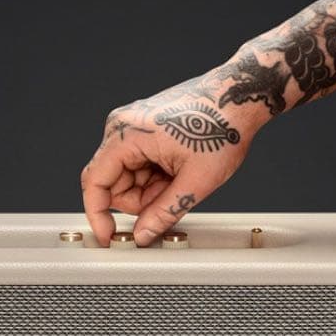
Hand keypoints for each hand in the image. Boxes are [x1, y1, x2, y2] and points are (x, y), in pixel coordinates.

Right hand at [81, 67, 266, 246]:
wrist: (240, 98)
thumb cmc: (223, 127)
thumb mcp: (195, 181)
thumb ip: (163, 213)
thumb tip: (142, 235)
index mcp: (126, 135)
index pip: (95, 183)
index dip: (99, 215)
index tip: (110, 237)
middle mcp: (122, 127)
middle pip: (114, 184)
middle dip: (141, 200)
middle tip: (173, 194)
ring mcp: (132, 127)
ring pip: (128, 179)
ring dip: (152, 190)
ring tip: (182, 177)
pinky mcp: (143, 130)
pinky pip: (140, 167)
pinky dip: (158, 178)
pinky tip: (180, 169)